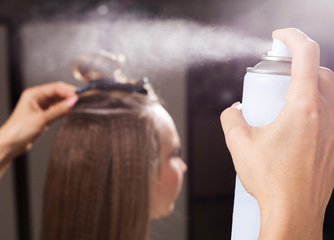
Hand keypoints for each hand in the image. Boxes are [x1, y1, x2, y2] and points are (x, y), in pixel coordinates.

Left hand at [0, 81, 77, 153]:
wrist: (10, 145)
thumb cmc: (18, 130)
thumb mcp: (42, 119)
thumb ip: (59, 110)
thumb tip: (74, 102)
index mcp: (33, 94)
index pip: (56, 87)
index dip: (68, 91)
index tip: (79, 97)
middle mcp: (37, 98)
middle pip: (58, 93)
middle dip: (69, 96)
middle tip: (81, 102)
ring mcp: (41, 107)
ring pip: (58, 101)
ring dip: (67, 104)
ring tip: (77, 107)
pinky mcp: (44, 116)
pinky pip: (57, 109)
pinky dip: (63, 110)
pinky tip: (70, 112)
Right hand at [221, 28, 333, 238]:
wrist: (293, 212)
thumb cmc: (271, 179)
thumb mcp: (239, 142)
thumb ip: (231, 117)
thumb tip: (234, 110)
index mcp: (303, 108)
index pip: (306, 55)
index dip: (291, 37)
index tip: (278, 37)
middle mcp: (325, 115)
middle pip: (320, 72)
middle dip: (298, 64)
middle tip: (277, 74)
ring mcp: (333, 131)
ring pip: (327, 94)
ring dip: (307, 87)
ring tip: (283, 100)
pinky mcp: (333, 146)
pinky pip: (327, 116)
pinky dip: (311, 109)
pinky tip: (291, 127)